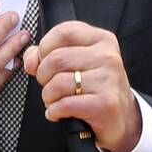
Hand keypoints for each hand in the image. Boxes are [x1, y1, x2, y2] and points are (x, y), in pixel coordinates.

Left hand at [23, 21, 141, 151]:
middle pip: (56, 58)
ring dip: (48, 96)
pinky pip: (65, 104)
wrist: (121, 118)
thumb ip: (48, 54)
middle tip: (49, 85)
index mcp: (101, 40)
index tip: (43, 61)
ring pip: (58, 83)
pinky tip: (59, 112)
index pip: (64, 32)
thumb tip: (31, 60)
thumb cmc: (95, 88)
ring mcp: (109, 80)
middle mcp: (108, 56)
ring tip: (55, 100)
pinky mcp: (106, 104)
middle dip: (43, 76)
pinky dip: (54, 111)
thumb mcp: (76, 63)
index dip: (45, 47)